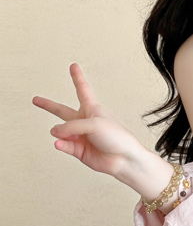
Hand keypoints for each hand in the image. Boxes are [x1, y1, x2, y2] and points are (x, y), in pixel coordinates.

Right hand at [32, 62, 146, 179]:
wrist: (124, 159)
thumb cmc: (117, 137)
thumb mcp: (94, 124)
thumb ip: (71, 126)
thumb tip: (54, 132)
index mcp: (92, 109)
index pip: (82, 89)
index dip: (77, 77)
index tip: (73, 66)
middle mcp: (84, 121)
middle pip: (62, 111)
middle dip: (48, 105)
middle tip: (36, 99)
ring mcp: (80, 136)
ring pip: (60, 131)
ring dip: (59, 132)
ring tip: (60, 134)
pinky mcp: (78, 150)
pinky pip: (64, 145)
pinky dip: (61, 144)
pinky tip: (59, 143)